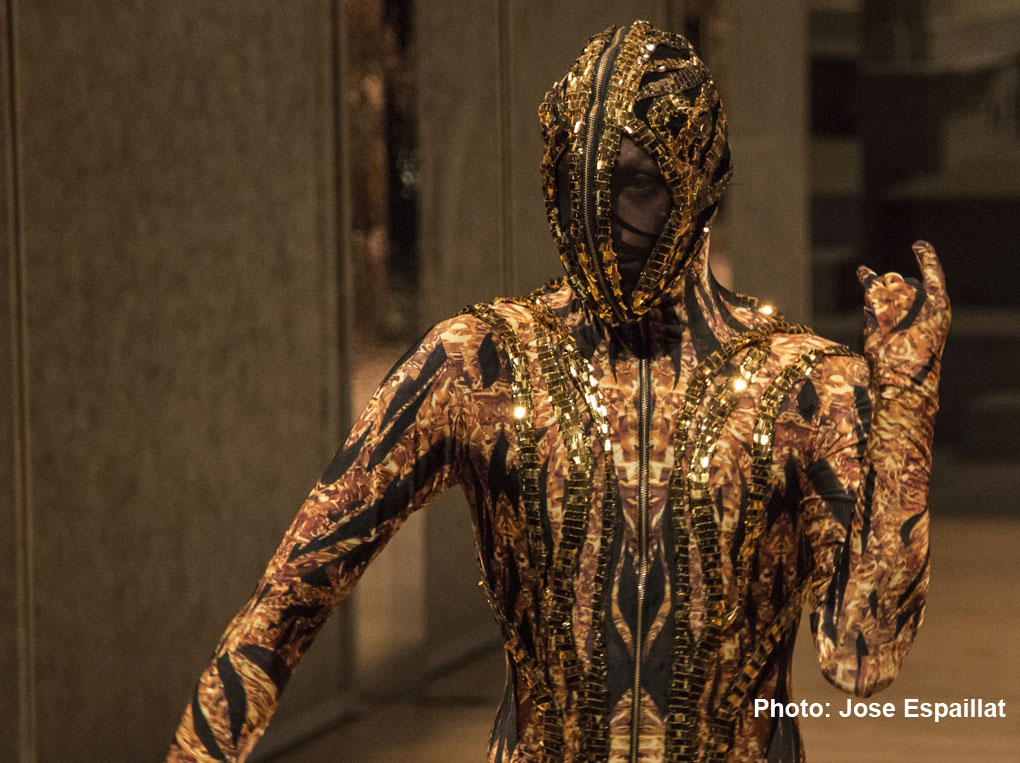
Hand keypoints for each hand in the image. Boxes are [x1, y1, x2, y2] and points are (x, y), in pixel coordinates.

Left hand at [856, 241, 950, 387]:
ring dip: (878, 292)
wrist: (906, 378)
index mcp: (939, 305)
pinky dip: (864, 276)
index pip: (934, 274)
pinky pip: (869, 285)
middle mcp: (921, 297)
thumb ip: (906, 314)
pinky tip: (861, 270)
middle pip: (903, 282)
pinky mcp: (878, 306)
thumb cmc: (915, 362)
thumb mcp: (920, 334)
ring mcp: (899, 299)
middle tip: (889, 312)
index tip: (919, 244)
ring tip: (878, 311)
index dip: (927, 257)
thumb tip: (873, 300)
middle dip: (894, 291)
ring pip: (885, 284)